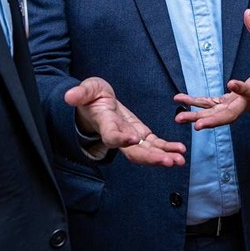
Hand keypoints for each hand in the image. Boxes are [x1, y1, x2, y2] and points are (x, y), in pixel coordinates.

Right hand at [65, 77, 185, 165]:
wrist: (96, 105)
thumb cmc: (91, 97)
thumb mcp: (87, 89)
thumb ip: (80, 93)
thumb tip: (69, 96)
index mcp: (105, 124)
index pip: (111, 135)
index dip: (120, 138)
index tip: (132, 138)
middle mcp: (119, 136)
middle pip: (133, 151)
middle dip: (150, 157)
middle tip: (168, 161)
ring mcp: (130, 137)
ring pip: (146, 152)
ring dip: (163, 157)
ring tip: (179, 161)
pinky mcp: (140, 134)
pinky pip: (154, 144)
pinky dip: (167, 149)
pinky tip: (180, 152)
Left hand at [174, 9, 249, 129]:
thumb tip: (247, 12)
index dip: (241, 88)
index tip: (231, 83)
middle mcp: (246, 101)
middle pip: (230, 114)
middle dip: (213, 120)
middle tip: (197, 125)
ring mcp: (237, 105)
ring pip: (217, 115)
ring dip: (198, 117)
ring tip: (179, 119)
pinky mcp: (229, 104)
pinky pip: (212, 107)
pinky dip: (196, 106)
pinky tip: (180, 101)